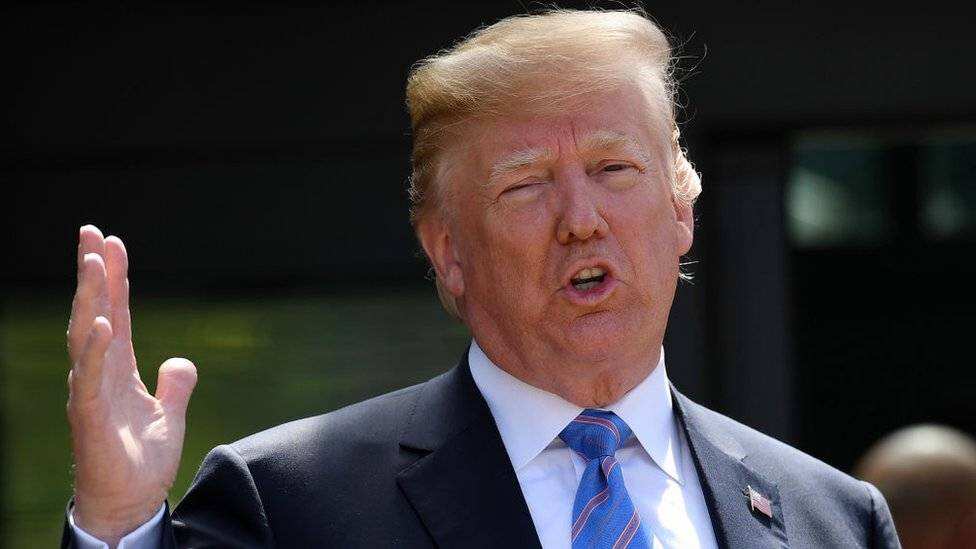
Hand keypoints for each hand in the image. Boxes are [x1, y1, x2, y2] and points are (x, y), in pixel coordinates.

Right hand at [66, 225, 196, 545]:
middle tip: (91, 233)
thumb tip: (181, 360)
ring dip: (90, 298)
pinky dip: (95, 351)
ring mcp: (91, 393)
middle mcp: (99, 374)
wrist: (129, 504)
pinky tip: (102, 324)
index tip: (112, 242)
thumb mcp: (169, 416)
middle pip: (94, 313)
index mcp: (118, 369)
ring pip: (86, 336)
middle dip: (93, 273)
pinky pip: (90, 379)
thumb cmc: (141, 462)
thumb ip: (176, 385)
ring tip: (94, 262)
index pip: (115, 313)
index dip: (114, 278)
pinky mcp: (91, 418)